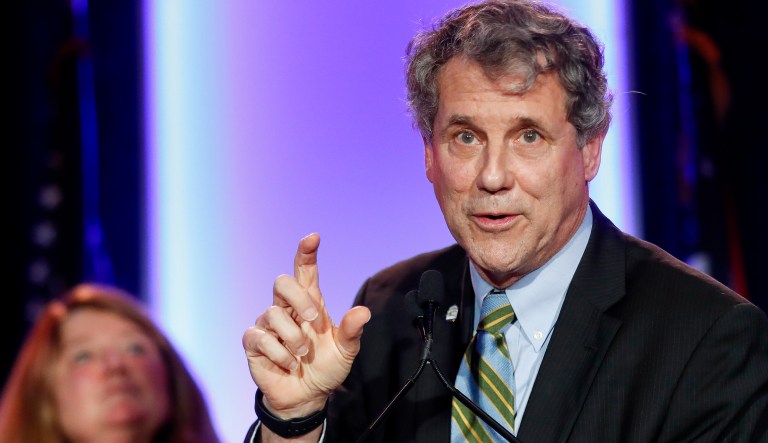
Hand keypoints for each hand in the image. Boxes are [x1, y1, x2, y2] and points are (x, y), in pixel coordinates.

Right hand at [242, 233, 370, 417]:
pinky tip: (288, 365)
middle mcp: (287, 309)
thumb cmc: (325, 368)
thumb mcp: (345, 351)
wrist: (307, 397)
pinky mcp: (254, 342)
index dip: (306, 253)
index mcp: (309, 304)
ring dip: (293, 338)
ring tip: (303, 355)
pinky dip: (280, 354)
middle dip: (299, 299)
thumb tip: (363, 311)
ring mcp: (268, 324)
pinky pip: (261, 337)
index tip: (313, 238)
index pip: (304, 272)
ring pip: (273, 313)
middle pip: (282, 282)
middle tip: (314, 321)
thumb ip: (352, 331)